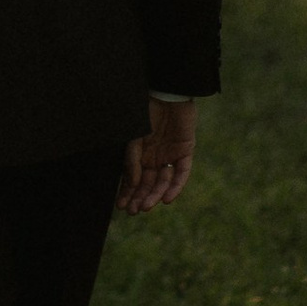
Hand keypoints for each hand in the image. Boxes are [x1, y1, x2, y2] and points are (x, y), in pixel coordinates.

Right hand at [118, 97, 195, 215]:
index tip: (121, 206)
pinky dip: (175, 187)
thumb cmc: (145, 112)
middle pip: (148, 184)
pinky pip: (181, 174)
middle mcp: (155, 158)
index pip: (134, 179)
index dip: (127, 192)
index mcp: (140, 154)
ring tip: (146, 206)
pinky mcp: (185, 152)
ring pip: (164, 182)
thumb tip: (132, 184)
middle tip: (133, 211)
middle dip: (140, 197)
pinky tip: (168, 199)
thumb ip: (133, 161)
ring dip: (155, 195)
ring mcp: (170, 156)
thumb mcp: (134, 138)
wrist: (167, 94)